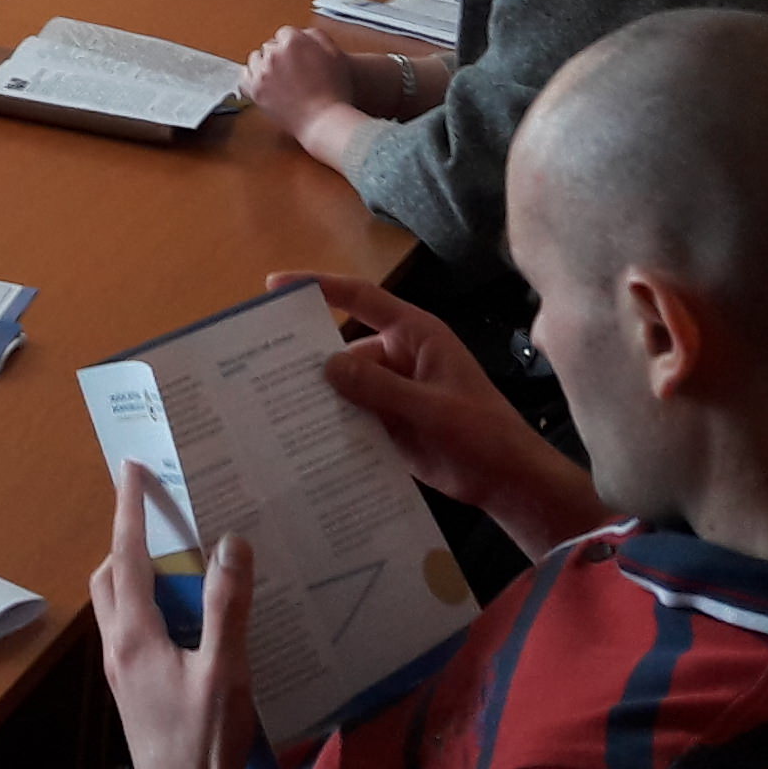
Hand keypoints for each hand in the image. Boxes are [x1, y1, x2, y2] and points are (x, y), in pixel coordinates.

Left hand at [94, 465, 257, 768]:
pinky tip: (192, 621)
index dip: (129, 510)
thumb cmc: (206, 746)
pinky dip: (152, 609)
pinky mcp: (135, 695)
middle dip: (128, 541)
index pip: (125, 557)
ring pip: (118, 608)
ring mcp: (123, 675)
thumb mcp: (226, 673)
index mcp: (134, 637)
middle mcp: (118, 650)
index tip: (131, 469)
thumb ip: (228, 607)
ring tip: (185, 563)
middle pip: (110, 578)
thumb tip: (229, 542)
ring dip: (139, 577)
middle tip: (165, 516)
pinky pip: (134, 633)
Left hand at [242, 25, 373, 176]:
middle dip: (279, 54)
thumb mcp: (335, 54)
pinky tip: (262, 82)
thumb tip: (304, 33)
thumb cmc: (334, 90)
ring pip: (255, 59)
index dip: (292, 44)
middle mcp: (275, 54)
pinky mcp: (255, 90)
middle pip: (270, 46)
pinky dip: (251, 78)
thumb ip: (317, 37)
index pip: (285, 33)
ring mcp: (262, 72)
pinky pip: (244, 77)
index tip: (296, 54)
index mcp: (294, 42)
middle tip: (290, 68)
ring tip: (278, 75)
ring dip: (264, 64)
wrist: (324, 119)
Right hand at [284, 269, 602, 554]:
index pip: (362, 300)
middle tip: (259, 365)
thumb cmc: (482, 434)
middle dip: (308, 356)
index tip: (276, 286)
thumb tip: (326, 364)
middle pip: (345, 346)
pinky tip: (299, 439)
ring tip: (269, 408)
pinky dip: (331, 423)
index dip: (319, 287)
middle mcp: (400, 357)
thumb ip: (380, 387)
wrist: (508, 481)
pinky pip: (353, 415)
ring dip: (318, 396)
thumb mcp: (431, 408)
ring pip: (345, 385)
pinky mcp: (390, 423)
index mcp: (416, 335)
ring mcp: (393, 391)